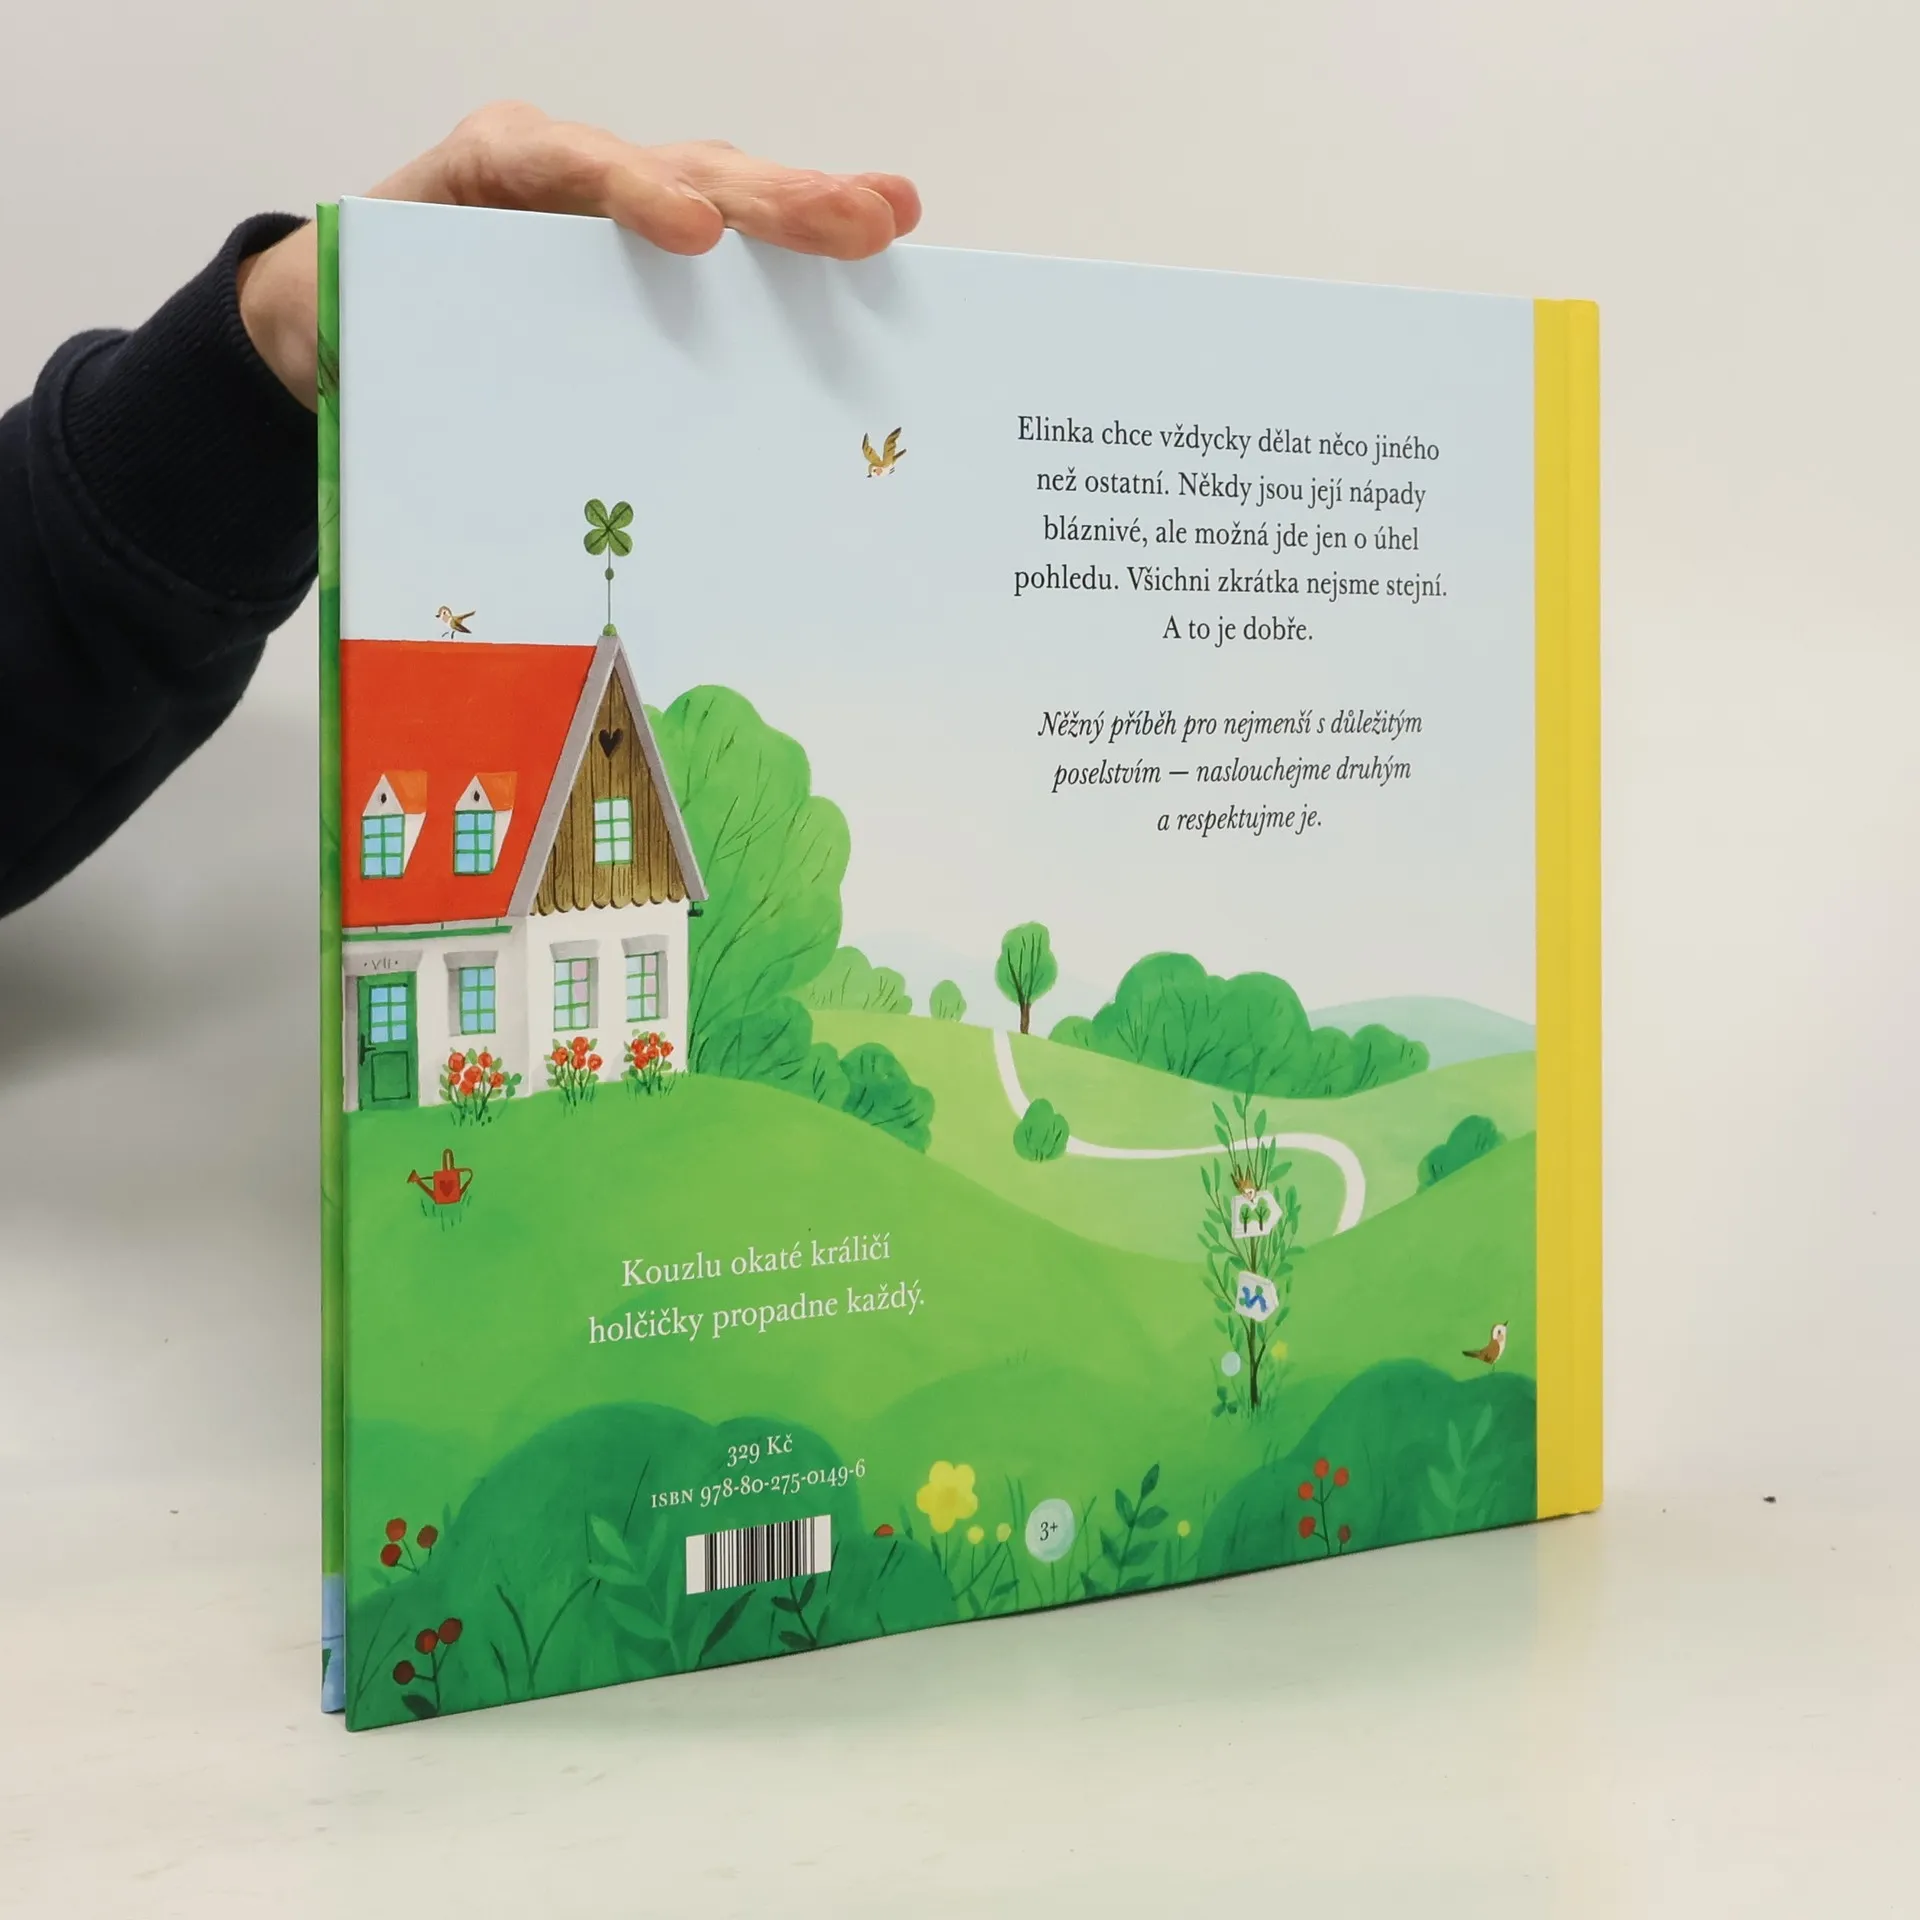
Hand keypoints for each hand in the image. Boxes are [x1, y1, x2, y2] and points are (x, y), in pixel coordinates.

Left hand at [237, 102, 922, 410]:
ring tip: (890, 217)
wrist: (347, 304)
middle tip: (855, 221)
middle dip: (768, 198)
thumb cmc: (367, 322)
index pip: (559, 167)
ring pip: (721, 187)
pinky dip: (801, 238)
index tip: (697, 233)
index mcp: (480, 176)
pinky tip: (882, 234)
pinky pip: (733, 235)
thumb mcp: (364, 334)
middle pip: (675, 168)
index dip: (632, 192)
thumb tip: (440, 430)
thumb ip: (407, 359)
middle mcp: (565, 172)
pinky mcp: (653, 243)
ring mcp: (621, 202)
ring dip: (809, 207)